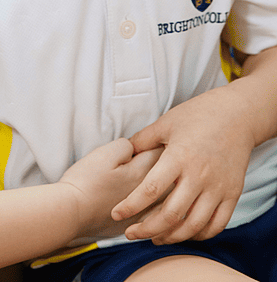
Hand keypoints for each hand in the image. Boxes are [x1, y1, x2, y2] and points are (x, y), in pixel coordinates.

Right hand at [59, 138, 161, 241]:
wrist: (72, 212)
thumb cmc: (85, 180)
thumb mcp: (103, 153)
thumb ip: (124, 146)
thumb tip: (136, 147)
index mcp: (141, 172)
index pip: (161, 151)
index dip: (161, 140)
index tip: (160, 136)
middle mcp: (148, 194)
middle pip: (170, 176)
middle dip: (169, 164)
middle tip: (164, 154)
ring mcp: (144, 212)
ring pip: (168, 199)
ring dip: (169, 187)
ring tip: (166, 179)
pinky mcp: (135, 224)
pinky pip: (159, 217)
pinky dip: (162, 210)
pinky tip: (158, 206)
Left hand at [111, 86, 254, 243]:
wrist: (236, 115)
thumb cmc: (197, 115)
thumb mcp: (165, 122)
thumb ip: (143, 140)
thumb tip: (125, 152)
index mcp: (178, 158)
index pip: (150, 190)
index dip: (131, 206)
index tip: (116, 214)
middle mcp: (199, 176)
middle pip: (171, 215)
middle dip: (147, 229)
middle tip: (131, 234)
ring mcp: (218, 188)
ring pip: (193, 225)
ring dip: (172, 236)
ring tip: (155, 237)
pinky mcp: (232, 194)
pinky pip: (217, 224)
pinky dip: (199, 234)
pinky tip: (184, 233)